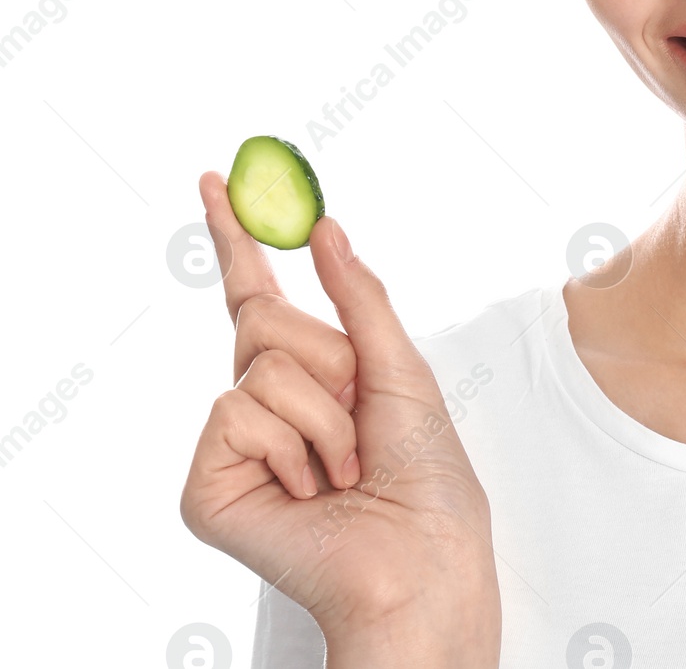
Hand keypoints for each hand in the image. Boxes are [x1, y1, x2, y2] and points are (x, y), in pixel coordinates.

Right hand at [178, 173, 500, 659]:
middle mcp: (262, 404)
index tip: (216, 181)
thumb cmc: (427, 476)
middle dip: (331, 358)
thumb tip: (325, 226)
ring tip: (345, 467)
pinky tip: (314, 490)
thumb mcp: (403, 368)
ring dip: (326, 413)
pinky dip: (297, 442)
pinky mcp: (207, 486)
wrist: (423, 556)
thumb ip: (361, 296)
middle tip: (360, 416)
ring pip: (260, 365)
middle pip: (265, 320)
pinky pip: (238, 410)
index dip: (236, 239)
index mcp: (308, 375)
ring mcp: (232, 446)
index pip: (258, 297)